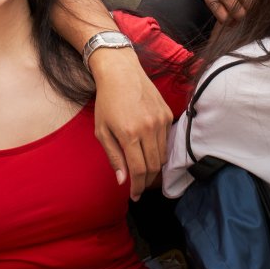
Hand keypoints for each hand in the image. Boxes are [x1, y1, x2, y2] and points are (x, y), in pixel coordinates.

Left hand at [88, 47, 172, 200]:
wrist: (121, 72)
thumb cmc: (107, 101)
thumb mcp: (102, 131)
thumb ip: (113, 156)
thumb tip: (122, 180)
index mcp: (129, 134)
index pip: (139, 170)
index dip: (138, 187)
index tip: (135, 196)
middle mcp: (148, 128)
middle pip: (154, 166)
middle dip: (147, 181)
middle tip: (139, 187)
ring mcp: (160, 121)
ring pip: (163, 155)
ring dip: (154, 167)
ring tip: (143, 170)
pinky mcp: (167, 114)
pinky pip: (166, 140)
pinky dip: (159, 150)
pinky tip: (148, 149)